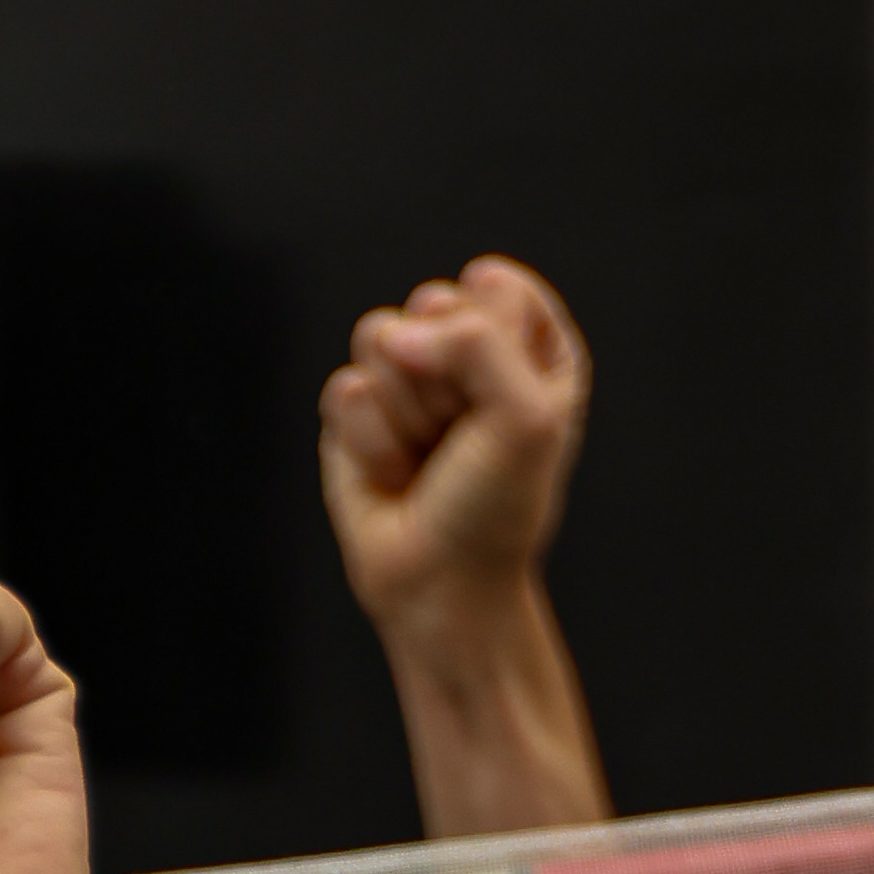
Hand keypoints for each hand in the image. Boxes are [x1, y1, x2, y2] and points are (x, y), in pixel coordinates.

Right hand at [318, 257, 588, 665]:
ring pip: (379, 337)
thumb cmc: (495, 508)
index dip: (490, 345)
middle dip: (441, 380)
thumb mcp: (526, 414)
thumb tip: (390, 334)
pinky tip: (392, 475)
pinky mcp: (356, 413)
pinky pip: (344, 389)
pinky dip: (369, 443)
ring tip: (425, 458)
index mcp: (528, 341)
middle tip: (458, 439)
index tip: (500, 404)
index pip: (493, 287)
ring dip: (404, 413)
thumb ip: (476, 340)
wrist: (440, 586)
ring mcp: (407, 377)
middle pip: (431, 303)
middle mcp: (467, 350)